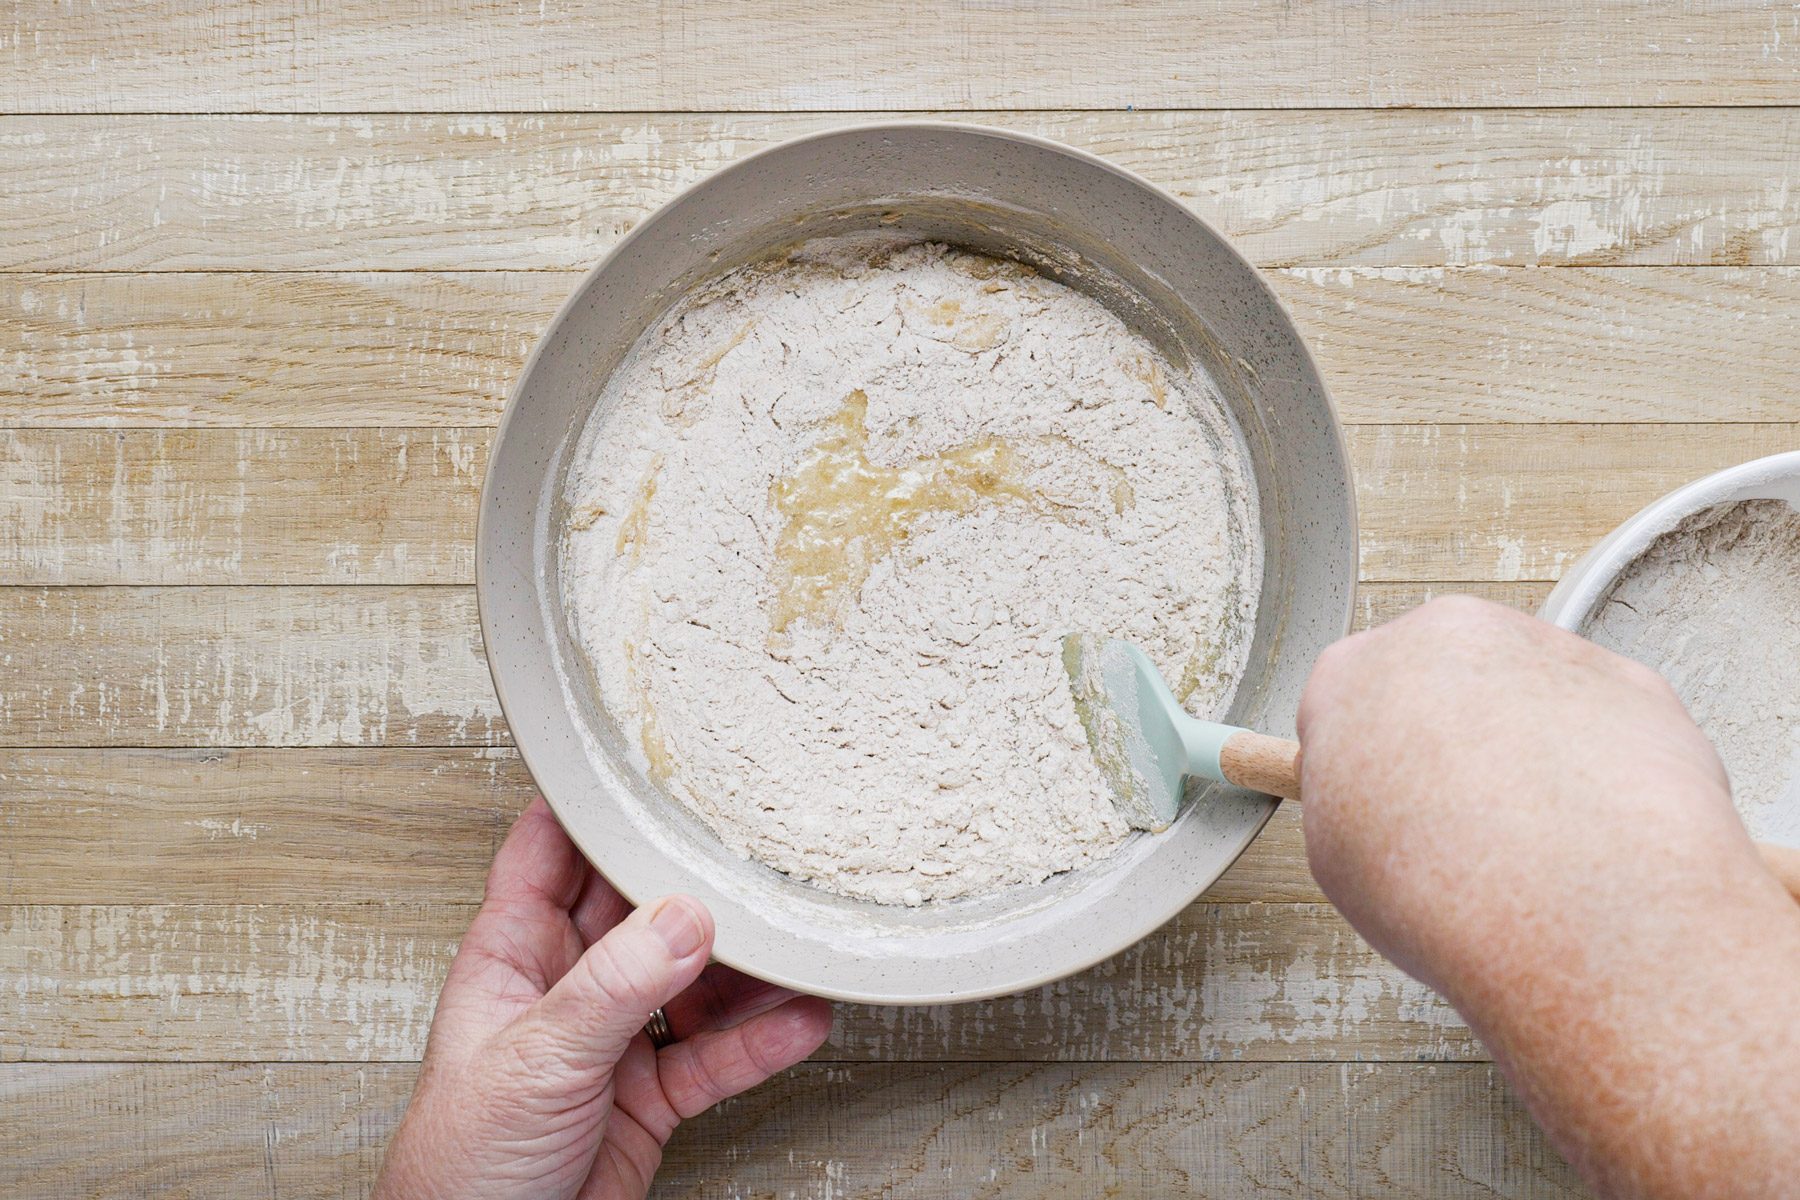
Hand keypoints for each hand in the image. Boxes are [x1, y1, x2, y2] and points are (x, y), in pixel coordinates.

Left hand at [374, 799, 832, 1199]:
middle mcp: (567, 985)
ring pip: (693, 979)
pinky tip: (800, 1016)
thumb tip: (685, 917)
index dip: (593, 802)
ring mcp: (613, 1040)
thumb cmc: (459, 1166)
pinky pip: (717, 1053)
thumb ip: (614, 987)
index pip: (550, 850)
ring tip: (799, 939)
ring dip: (746, 965)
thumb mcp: (535, 1059)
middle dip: (696, 879)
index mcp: (513, 954)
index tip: (649, 756)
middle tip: (756, 847)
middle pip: (641, 906)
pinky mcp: (651, 1096)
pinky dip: (762, 1038)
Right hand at [1296, 596, 1799, 1197]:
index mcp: (1357, 675)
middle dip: (1443, 742)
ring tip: (1533, 845)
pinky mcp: (1629, 679)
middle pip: (1434, 680)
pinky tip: (1593, 831)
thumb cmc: (1452, 894)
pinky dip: (1596, 761)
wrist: (1580, 912)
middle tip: (1457, 830)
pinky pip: (1597, 715)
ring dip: (1522, 749)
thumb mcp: (1346, 851)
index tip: (1383, 801)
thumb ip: (1347, 798)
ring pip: (1522, 695)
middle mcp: (1447, 640)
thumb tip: (1372, 799)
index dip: (1365, 767)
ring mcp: (1543, 653)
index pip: (1342, 698)